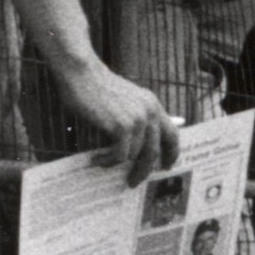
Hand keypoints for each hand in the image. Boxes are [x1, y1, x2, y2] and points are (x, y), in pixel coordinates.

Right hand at [50, 50, 181, 183]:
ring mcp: (137, 119)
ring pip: (135, 156)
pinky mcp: (122, 125)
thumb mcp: (124, 101)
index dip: (171, 154)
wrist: (81, 72)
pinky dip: (108, 161)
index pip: (172, 134)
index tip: (165, 167)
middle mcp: (150, 111)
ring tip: (102, 163)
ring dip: (117, 164)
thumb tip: (137, 151)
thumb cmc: (96, 88)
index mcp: (153, 105)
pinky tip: (96, 160)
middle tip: (132, 182)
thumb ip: (135, 119)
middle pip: (154, 151)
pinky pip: (120, 155)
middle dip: (144, 171)